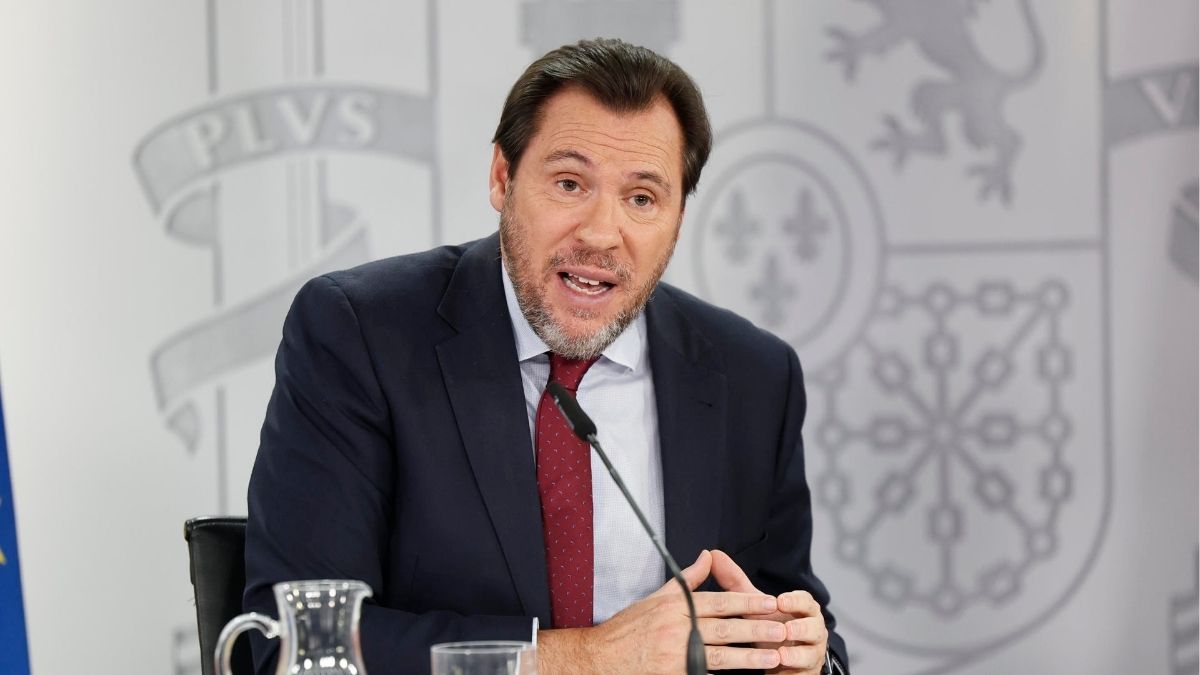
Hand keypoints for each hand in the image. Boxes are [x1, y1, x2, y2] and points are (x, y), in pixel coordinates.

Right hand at [538, 550, 785, 672]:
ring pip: (721, 656)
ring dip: (749, 657)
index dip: (746, 602)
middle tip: (781, 629)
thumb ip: (688, 579)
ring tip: (773, 656)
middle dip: (756, 629)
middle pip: (725, 628)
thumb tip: (708, 556)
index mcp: (675, 606)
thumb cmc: (629, 628)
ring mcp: (675, 655)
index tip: (769, 603)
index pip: (719, 602)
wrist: (601, 658)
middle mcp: (677, 628)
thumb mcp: (657, 597)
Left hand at [709, 549, 828, 673]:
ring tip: (782, 655)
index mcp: (803, 610)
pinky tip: (780, 672)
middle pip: (815, 627)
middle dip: (802, 628)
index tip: (781, 600)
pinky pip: (804, 674)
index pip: (807, 600)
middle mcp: (812, 631)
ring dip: (797, 654)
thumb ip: (736, 582)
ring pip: (811, 654)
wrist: (781, 658)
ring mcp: (812, 654)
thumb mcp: (753, 605)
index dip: (796, 600)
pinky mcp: (806, 673)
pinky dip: (792, 673)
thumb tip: (713, 555)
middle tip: (787, 629)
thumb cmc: (769, 626)